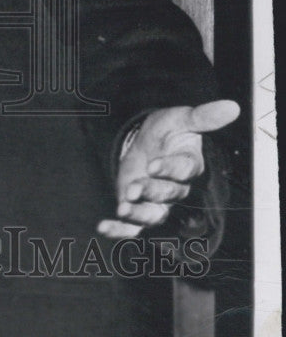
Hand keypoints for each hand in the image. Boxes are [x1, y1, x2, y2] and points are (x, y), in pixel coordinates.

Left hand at [97, 99, 238, 238]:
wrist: (147, 142)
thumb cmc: (168, 131)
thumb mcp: (181, 118)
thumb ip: (203, 116)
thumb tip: (233, 106)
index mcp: (188, 164)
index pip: (184, 170)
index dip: (170, 169)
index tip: (154, 165)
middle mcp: (176, 187)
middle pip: (168, 194)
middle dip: (151, 192)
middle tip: (134, 189)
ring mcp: (158, 202)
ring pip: (153, 214)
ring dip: (138, 214)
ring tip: (122, 209)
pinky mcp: (140, 209)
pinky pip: (133, 227)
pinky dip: (119, 231)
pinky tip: (104, 228)